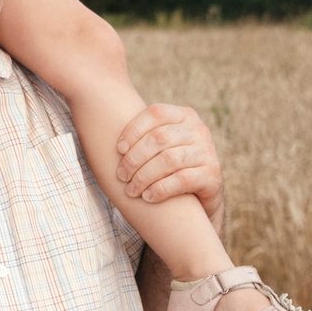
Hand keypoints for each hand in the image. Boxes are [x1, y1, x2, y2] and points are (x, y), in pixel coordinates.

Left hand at [115, 103, 221, 226]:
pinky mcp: (212, 175)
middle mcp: (199, 130)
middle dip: (135, 158)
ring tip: (131, 190)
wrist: (200, 197)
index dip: (133, 130)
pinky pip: (182, 180)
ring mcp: (208, 152)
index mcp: (184, 115)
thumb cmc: (170, 167)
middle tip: (121, 175)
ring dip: (144, 176)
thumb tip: (99, 127)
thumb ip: (144, 135)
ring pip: (169, 160)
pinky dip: (160, 189)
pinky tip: (147, 197)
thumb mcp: (161, 145)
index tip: (118, 149)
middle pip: (159, 138)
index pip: (155, 113)